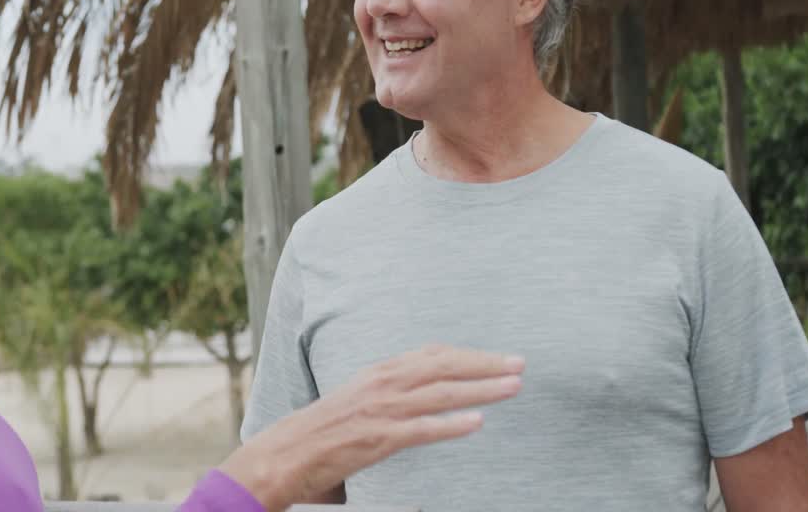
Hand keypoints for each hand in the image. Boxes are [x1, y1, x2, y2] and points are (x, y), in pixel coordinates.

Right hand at [219, 345, 524, 511]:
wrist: (287, 452)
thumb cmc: (325, 429)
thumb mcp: (361, 397)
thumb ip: (393, 389)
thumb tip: (428, 385)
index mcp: (380, 372)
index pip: (433, 354)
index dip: (469, 354)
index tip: (499, 357)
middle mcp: (383, 384)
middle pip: (443, 366)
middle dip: (485, 364)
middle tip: (520, 364)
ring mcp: (381, 410)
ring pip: (440, 393)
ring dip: (481, 389)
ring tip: (513, 388)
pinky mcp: (377, 439)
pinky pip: (421, 429)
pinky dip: (450, 424)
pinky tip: (477, 423)